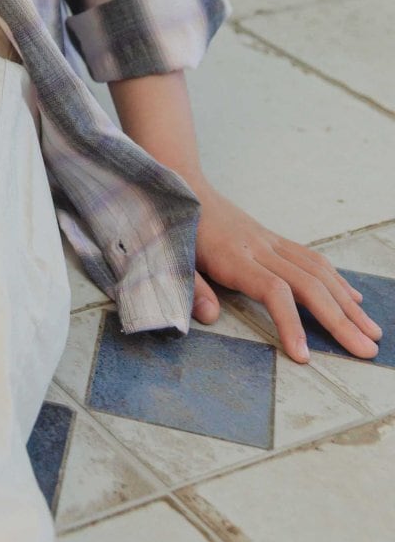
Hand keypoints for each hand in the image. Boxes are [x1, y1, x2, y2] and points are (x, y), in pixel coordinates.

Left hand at [188, 177, 383, 363]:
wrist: (182, 185)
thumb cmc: (175, 228)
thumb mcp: (171, 259)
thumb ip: (191, 287)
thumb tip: (209, 318)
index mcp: (233, 257)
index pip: (273, 291)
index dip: (291, 323)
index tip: (304, 356)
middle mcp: (260, 247)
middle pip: (308, 284)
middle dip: (340, 320)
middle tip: (366, 350)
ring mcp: (270, 241)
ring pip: (318, 270)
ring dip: (347, 302)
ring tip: (370, 330)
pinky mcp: (274, 238)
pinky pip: (311, 259)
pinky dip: (336, 280)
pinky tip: (352, 299)